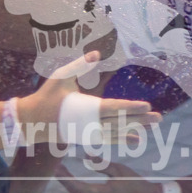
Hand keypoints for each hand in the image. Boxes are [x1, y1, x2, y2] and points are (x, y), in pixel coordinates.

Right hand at [16, 51, 160, 144]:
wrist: (32, 122)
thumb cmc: (47, 96)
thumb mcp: (62, 76)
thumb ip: (80, 65)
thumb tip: (97, 53)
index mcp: (86, 108)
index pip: (114, 108)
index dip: (131, 107)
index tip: (147, 106)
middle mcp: (91, 123)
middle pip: (120, 122)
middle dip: (140, 119)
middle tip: (159, 118)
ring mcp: (89, 133)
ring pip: (117, 132)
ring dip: (135, 129)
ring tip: (152, 127)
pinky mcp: (86, 138)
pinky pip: (108, 139)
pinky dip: (122, 139)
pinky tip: (135, 139)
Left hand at [55, 161, 163, 192]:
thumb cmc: (135, 183)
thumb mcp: (118, 170)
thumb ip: (101, 163)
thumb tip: (86, 154)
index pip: (75, 187)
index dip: (64, 178)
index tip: (56, 169)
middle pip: (75, 192)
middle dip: (64, 180)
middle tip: (56, 168)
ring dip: (70, 184)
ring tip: (63, 173)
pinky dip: (78, 188)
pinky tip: (76, 181)